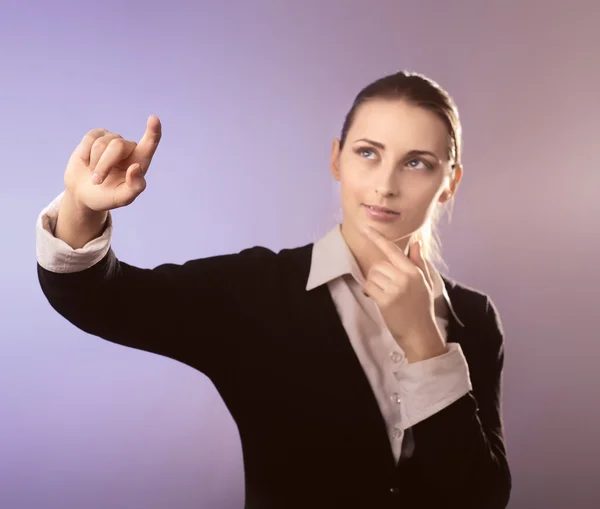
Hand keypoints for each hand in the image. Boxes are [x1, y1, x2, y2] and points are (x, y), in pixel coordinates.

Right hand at [63, 115, 161, 211]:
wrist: (83, 194)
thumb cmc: (106, 196)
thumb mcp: (122, 198)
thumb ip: (134, 186)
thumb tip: (136, 167)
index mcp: (140, 162)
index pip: (150, 143)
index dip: (153, 131)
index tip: (154, 119)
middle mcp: (128, 148)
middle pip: (117, 146)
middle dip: (104, 165)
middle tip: (97, 181)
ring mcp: (112, 140)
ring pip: (101, 143)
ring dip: (94, 163)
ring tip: (94, 175)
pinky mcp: (96, 136)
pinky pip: (90, 138)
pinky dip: (85, 154)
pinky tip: (86, 163)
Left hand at [362, 226, 446, 361]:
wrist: (421, 334)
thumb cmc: (422, 308)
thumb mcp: (425, 283)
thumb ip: (419, 262)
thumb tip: (417, 243)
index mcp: (413, 271)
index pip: (392, 250)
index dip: (378, 238)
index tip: (366, 228)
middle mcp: (405, 277)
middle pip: (378, 265)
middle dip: (377, 275)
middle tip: (384, 287)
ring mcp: (395, 288)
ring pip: (372, 276)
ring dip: (373, 285)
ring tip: (384, 295)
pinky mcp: (386, 300)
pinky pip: (369, 288)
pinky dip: (369, 293)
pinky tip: (377, 300)